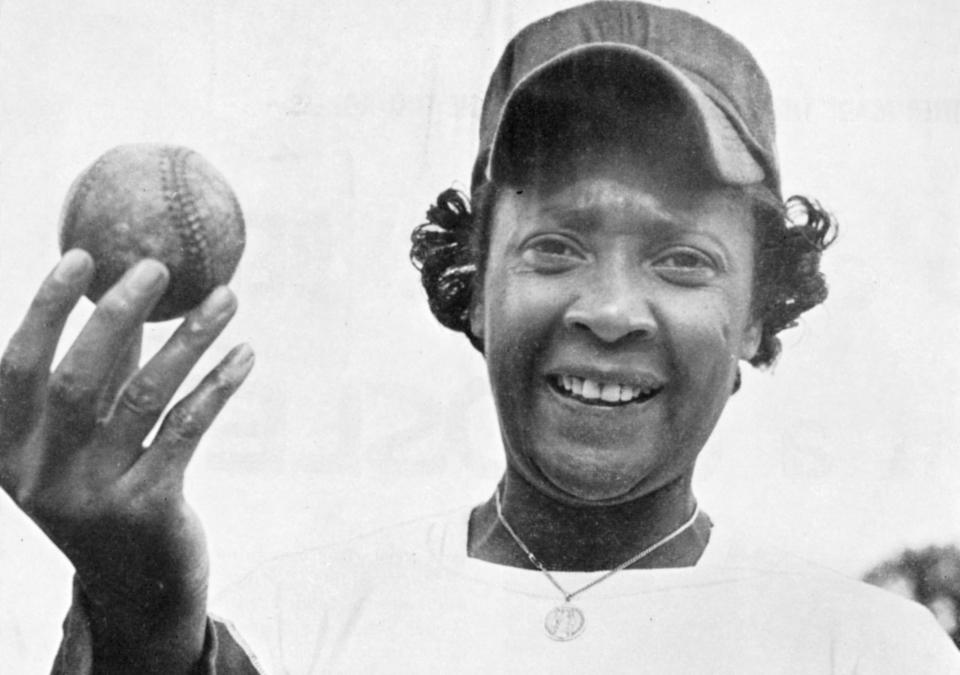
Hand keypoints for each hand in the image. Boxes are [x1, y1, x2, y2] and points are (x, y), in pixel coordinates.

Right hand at [0, 250, 253, 672]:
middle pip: (77, 377)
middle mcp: (42, 474)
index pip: (18, 367)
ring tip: (227, 297)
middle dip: (118, 315)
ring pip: (144, 397)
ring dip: (190, 339)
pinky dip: (218, 385)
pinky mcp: (147, 507)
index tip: (82, 257)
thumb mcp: (84, 439)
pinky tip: (245, 354)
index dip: (46, 309)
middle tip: (158, 267)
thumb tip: (122, 289)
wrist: (135, 586)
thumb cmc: (108, 488)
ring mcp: (93, 494)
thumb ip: (95, 375)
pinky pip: (187, 428)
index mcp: (9, 449)